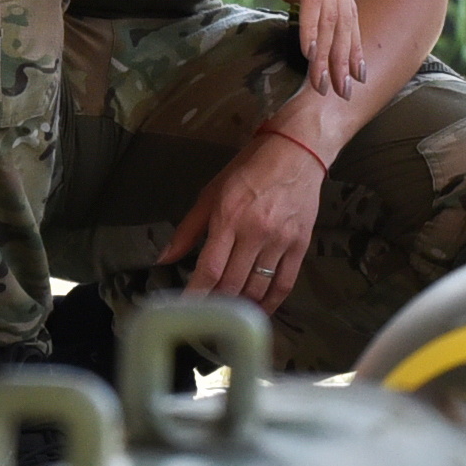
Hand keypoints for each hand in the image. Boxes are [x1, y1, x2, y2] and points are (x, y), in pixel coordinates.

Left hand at [170, 126, 327, 308]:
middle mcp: (255, 232)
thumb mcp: (212, 193)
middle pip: (232, 283)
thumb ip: (188, 228)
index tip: (186, 310)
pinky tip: (258, 311)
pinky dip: (270, 303)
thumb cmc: (249, 169)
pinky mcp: (300, 245)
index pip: (209, 268)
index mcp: (229, 217)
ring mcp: (280, 241)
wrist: (297, 151)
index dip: (196, 294)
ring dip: (241, 306)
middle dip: (216, 304)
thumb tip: (165, 258)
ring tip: (229, 314)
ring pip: (257, 288)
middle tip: (206, 314)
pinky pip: (284, 284)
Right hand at [229, 0, 367, 96]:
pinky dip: (314, 30)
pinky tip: (310, 54)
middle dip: (345, 58)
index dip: (348, 41)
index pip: (345, 7)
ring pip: (332, 16)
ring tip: (324, 84)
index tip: (349, 69)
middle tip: (344, 91)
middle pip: (346, 18)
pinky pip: (313, 1)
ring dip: (329, 54)